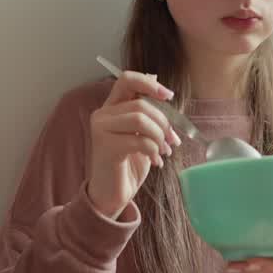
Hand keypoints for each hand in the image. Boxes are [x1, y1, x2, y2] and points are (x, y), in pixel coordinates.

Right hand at [86, 70, 180, 218]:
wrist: (113, 194)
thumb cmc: (129, 163)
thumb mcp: (142, 133)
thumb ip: (146, 110)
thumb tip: (155, 78)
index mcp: (111, 107)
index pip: (127, 80)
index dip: (149, 84)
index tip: (168, 96)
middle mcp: (102, 114)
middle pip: (141, 105)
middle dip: (163, 123)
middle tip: (172, 141)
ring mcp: (101, 130)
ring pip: (141, 120)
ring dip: (159, 137)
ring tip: (163, 152)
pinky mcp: (105, 147)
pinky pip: (139, 141)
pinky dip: (153, 151)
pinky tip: (156, 162)